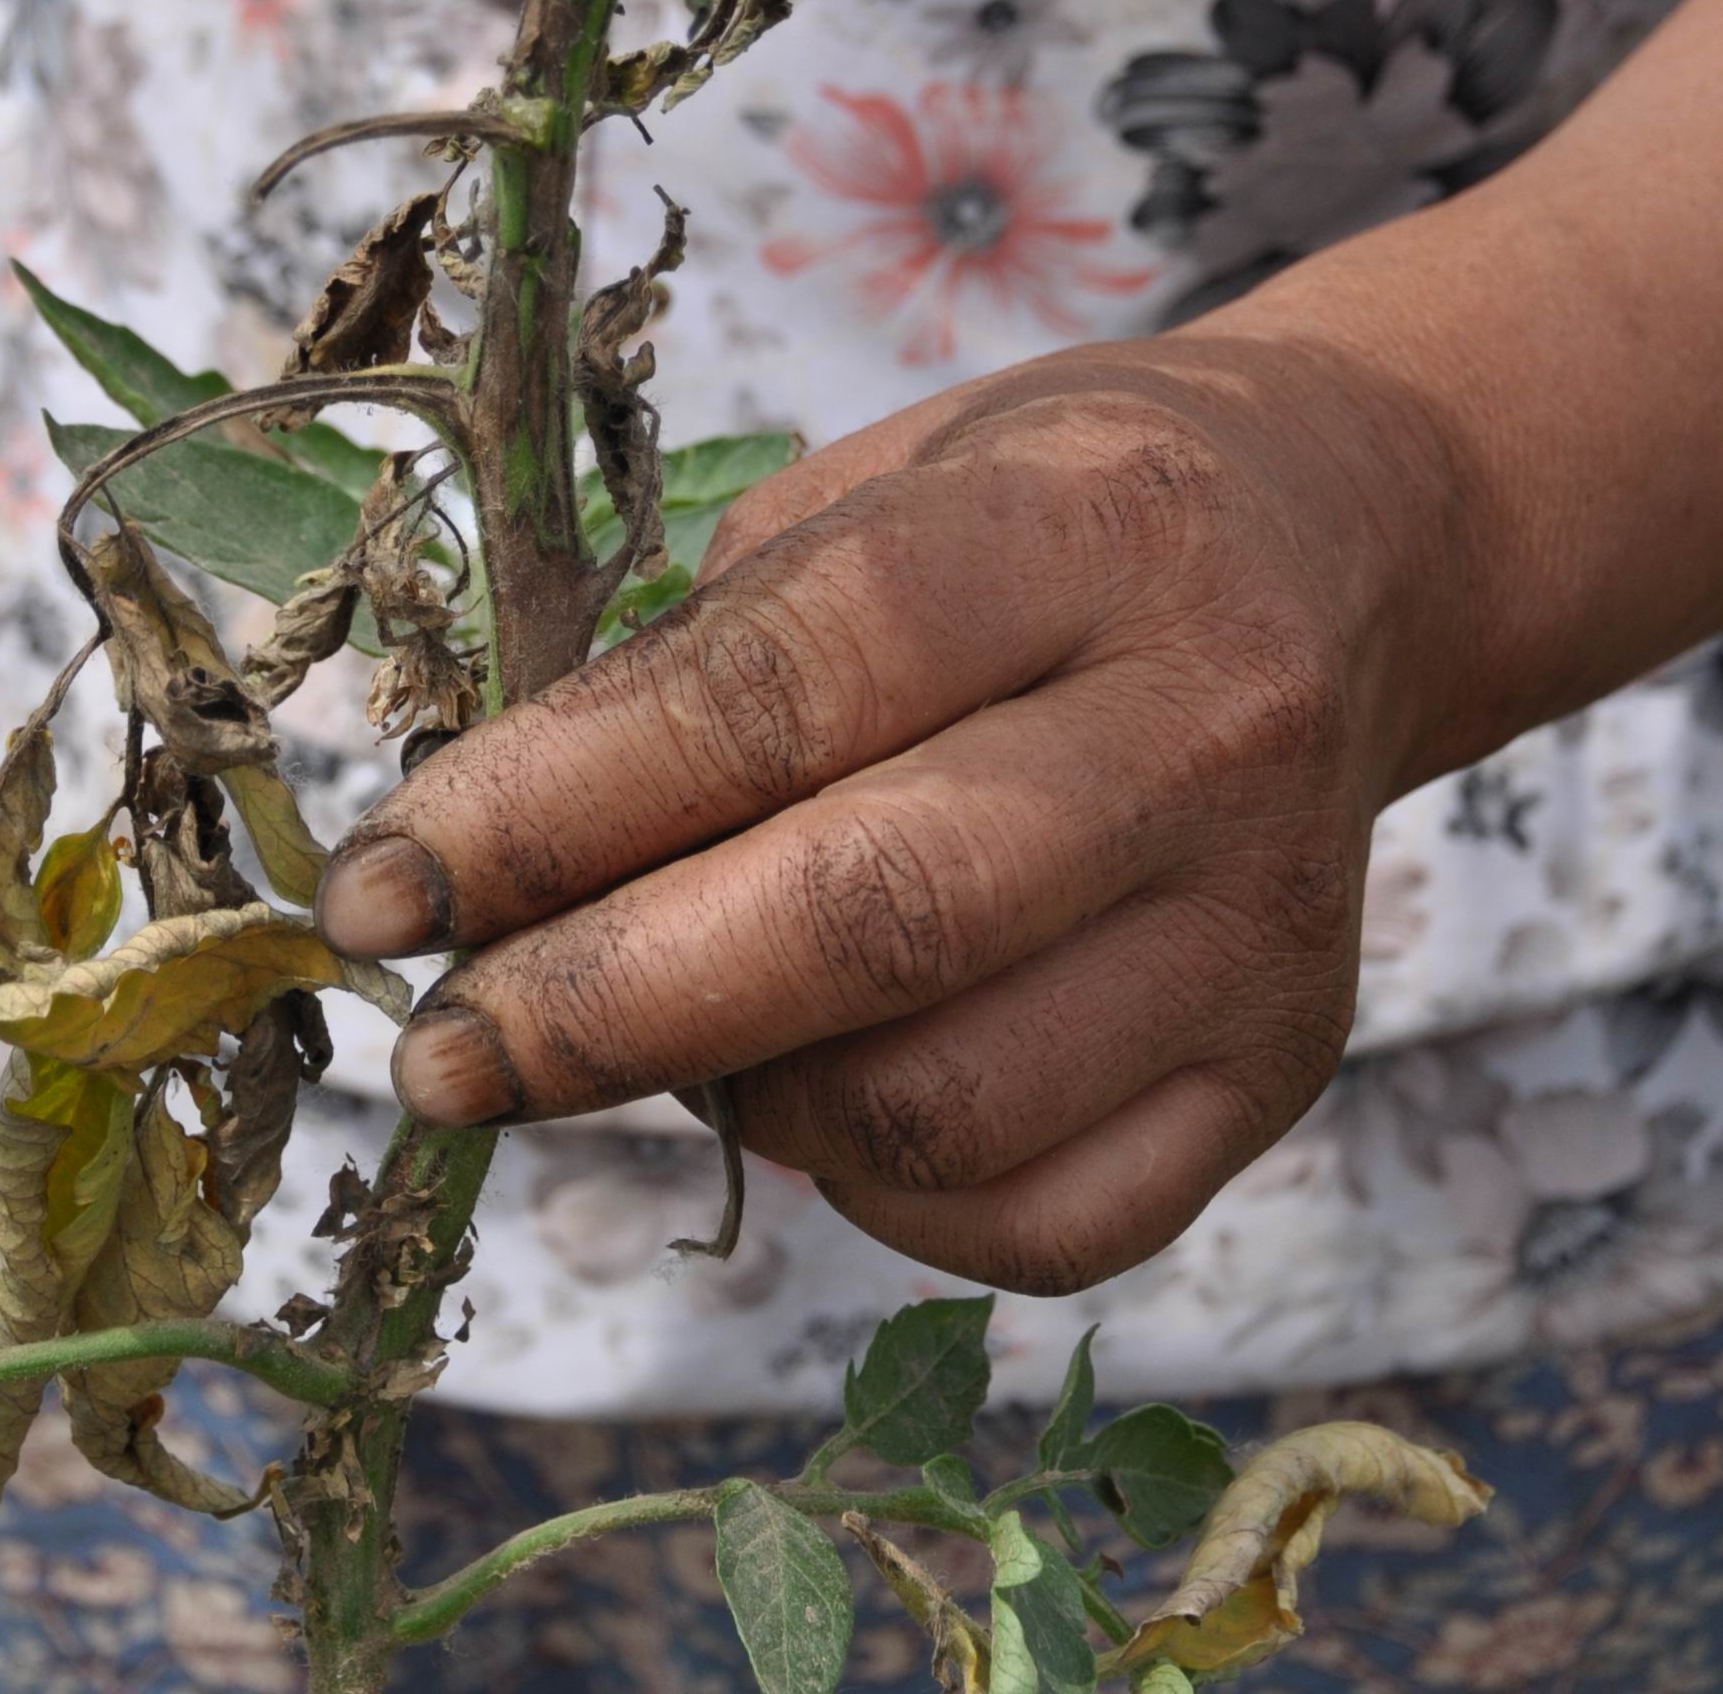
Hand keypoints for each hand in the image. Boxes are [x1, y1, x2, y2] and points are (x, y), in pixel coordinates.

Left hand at [312, 326, 1474, 1294]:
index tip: (380, 891)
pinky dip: (877, 1192)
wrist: (1342, 555)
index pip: (778, 695)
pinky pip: (1034, 1225)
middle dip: (601, 1010)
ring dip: (737, 1103)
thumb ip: (687, 670)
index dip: (549, 811)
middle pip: (872, 923)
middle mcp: (1205, 732)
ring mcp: (1264, 929)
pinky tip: (827, 1093)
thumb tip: (469, 878)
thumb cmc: (1040, 517)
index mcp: (1086, 532)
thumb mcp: (866, 496)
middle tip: (440, 1050)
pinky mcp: (1287, 1074)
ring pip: (938, 1109)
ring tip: (669, 1028)